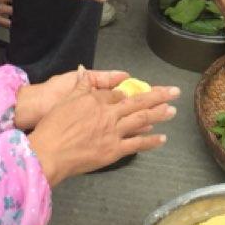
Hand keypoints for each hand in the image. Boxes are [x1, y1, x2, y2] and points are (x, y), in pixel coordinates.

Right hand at [27, 67, 178, 183]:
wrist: (50, 153)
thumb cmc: (53, 127)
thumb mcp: (65, 101)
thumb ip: (79, 87)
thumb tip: (84, 72)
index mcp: (96, 100)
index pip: (116, 94)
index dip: (126, 94)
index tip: (133, 93)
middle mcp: (109, 114)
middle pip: (137, 102)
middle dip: (158, 96)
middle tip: (175, 92)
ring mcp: (113, 132)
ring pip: (141, 120)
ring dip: (159, 114)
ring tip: (173, 110)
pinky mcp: (114, 150)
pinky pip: (136, 144)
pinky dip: (150, 141)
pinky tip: (162, 138)